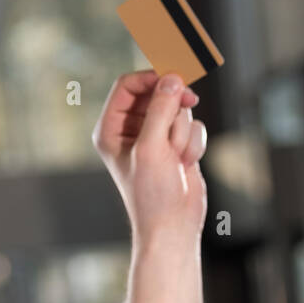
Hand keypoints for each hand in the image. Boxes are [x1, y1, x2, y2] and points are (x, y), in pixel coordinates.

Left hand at [92, 70, 206, 247]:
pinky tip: (186, 164)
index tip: (174, 76)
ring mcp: (155, 137)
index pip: (128, 86)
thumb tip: (172, 78)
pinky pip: (192, 126)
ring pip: (178, 109)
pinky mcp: (176, 145)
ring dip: (182, 131)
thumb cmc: (152, 194)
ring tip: (176, 157)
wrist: (174, 226)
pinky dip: (193, 143)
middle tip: (189, 100)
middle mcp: (131, 130)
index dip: (151, 77)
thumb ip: (160, 109)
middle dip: (172, 105)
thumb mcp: (151, 148)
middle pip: (156, 92)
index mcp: (111, 129)